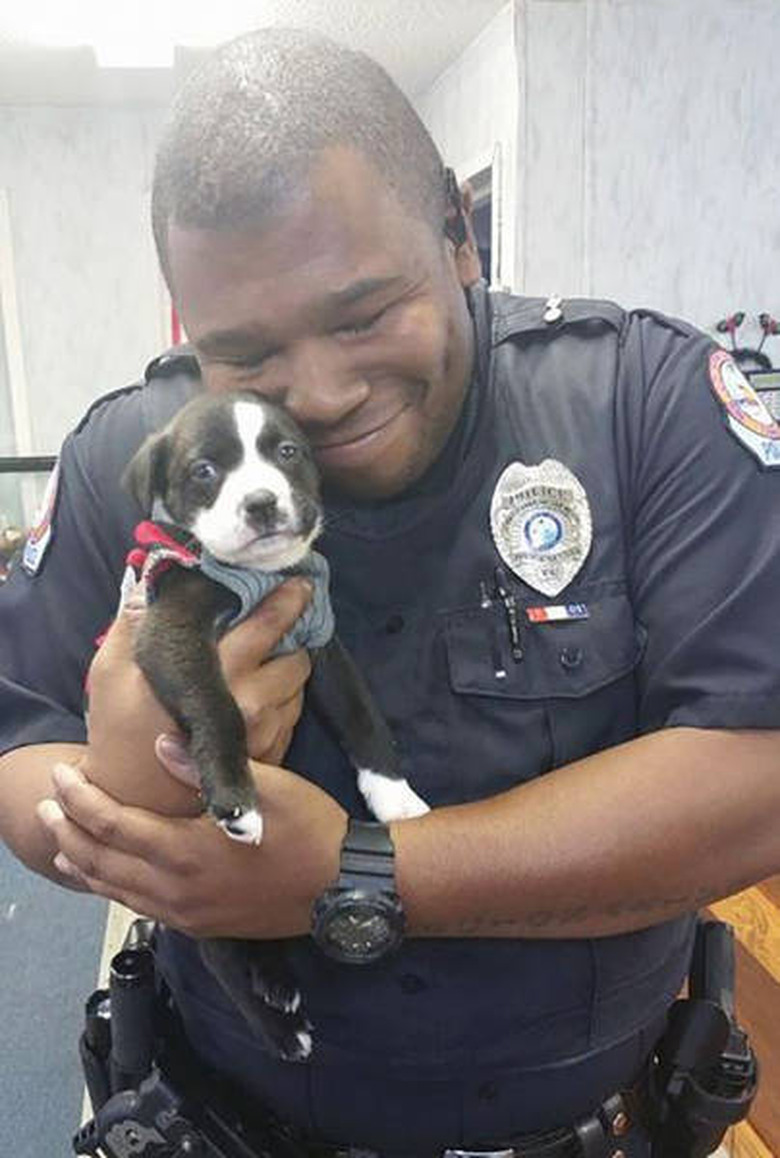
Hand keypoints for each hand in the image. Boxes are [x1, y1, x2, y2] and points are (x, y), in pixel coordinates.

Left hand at [37, 759, 346, 938]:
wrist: (344, 887)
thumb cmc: (309, 828)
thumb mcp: (267, 785)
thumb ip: (206, 768)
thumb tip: (158, 744)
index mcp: (187, 850)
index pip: (112, 824)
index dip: (80, 798)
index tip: (62, 773)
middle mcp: (177, 889)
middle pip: (102, 861)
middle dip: (68, 830)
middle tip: (48, 804)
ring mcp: (187, 913)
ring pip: (115, 891)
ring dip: (83, 863)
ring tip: (61, 844)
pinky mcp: (200, 926)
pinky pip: (140, 908)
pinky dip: (111, 889)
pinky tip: (108, 877)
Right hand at [84, 577, 312, 814]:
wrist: (135, 798)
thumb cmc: (121, 730)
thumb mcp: (113, 671)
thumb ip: (133, 621)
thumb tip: (149, 581)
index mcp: (220, 674)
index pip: (271, 624)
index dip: (289, 599)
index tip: (300, 584)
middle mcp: (252, 702)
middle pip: (298, 657)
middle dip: (291, 640)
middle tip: (276, 629)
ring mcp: (265, 733)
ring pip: (299, 687)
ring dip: (286, 672)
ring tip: (262, 665)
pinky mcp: (272, 755)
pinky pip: (292, 716)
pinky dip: (282, 702)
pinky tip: (255, 698)